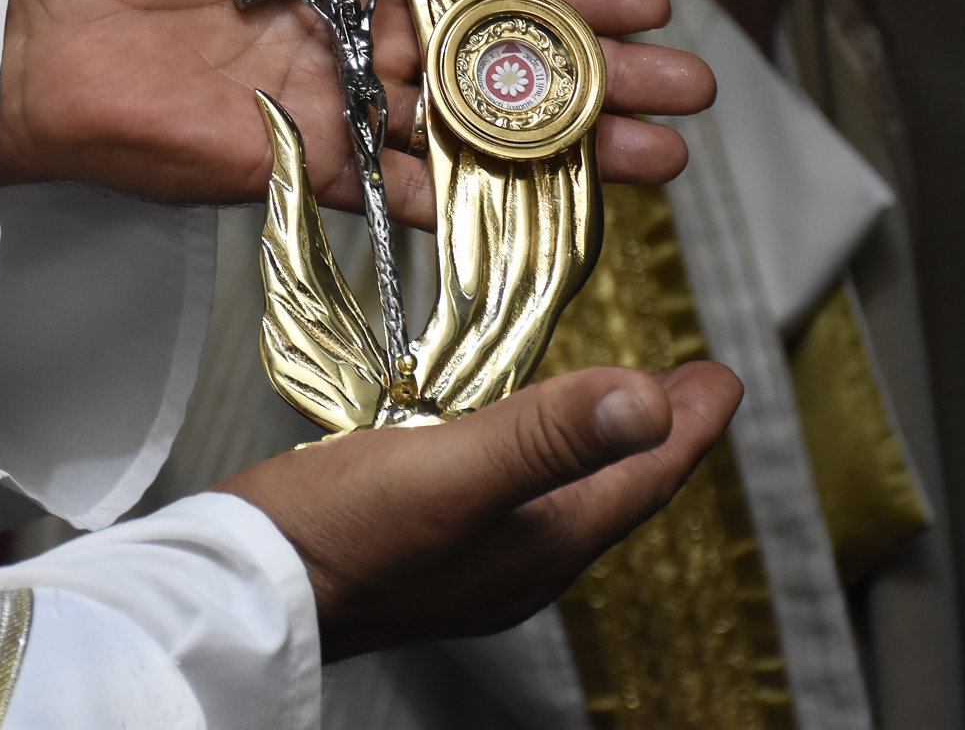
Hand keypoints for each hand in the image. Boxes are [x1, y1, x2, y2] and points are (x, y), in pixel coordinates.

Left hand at [0, 0, 716, 228]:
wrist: (22, 24)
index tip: (643, 0)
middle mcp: (365, 35)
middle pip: (503, 61)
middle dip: (598, 77)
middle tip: (691, 94)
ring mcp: (340, 104)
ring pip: (473, 133)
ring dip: (562, 148)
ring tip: (659, 163)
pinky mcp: (301, 162)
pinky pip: (398, 193)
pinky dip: (465, 205)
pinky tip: (545, 215)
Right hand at [217, 361, 744, 658]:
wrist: (240, 588)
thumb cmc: (338, 538)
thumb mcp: (452, 470)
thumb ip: (548, 436)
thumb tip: (647, 402)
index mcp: (539, 547)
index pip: (641, 481)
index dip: (689, 427)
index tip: (723, 377)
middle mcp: (514, 560)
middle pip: (611, 490)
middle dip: (655, 436)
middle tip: (691, 387)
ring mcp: (467, 557)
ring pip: (559, 493)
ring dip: (595, 442)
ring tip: (614, 400)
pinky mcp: (421, 542)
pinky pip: (504, 492)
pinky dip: (529, 451)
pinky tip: (503, 430)